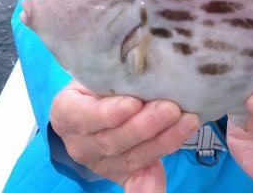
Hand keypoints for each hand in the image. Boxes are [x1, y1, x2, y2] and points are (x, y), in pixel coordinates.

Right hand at [49, 80, 200, 191]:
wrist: (97, 100)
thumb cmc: (100, 80)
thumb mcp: (99, 72)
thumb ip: (114, 76)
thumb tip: (142, 72)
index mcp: (65, 112)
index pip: (85, 115)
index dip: (110, 112)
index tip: (134, 102)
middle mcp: (78, 143)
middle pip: (111, 140)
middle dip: (145, 126)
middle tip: (171, 109)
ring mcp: (99, 162)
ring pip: (131, 157)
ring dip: (163, 141)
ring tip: (187, 122)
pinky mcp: (120, 174)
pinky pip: (135, 183)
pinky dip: (150, 186)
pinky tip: (161, 181)